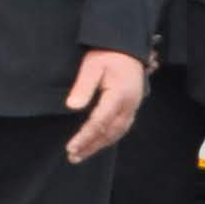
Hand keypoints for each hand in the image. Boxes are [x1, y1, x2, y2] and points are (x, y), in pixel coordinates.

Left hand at [60, 49, 146, 164]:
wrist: (128, 46)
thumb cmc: (108, 54)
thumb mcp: (92, 66)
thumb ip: (83, 86)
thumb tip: (72, 106)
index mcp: (119, 95)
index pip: (100, 122)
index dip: (85, 137)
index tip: (71, 147)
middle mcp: (129, 105)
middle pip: (109, 133)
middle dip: (91, 146)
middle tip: (73, 157)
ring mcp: (133, 107)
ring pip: (117, 133)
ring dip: (99, 146)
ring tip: (82, 154)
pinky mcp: (132, 106)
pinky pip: (122, 128)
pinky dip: (109, 138)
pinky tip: (98, 143)